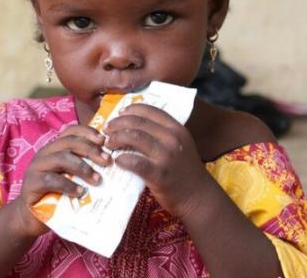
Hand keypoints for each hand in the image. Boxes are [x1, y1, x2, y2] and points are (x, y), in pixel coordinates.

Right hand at [16, 125, 110, 236]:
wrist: (32, 217)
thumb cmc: (57, 195)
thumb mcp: (72, 178)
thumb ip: (85, 168)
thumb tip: (113, 165)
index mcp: (56, 148)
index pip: (72, 131)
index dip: (89, 132)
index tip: (105, 140)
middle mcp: (45, 153)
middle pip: (70, 142)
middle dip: (91, 150)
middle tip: (107, 162)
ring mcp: (36, 167)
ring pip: (61, 158)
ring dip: (82, 168)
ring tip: (97, 180)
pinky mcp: (31, 183)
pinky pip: (50, 180)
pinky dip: (68, 185)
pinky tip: (80, 193)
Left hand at [104, 104, 211, 218]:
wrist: (199, 198)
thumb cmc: (185, 171)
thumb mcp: (180, 145)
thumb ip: (162, 134)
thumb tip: (135, 125)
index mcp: (176, 129)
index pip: (150, 111)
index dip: (131, 109)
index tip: (119, 114)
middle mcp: (172, 139)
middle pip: (138, 122)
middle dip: (118, 123)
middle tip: (107, 129)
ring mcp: (166, 156)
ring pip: (135, 137)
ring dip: (117, 138)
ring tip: (109, 143)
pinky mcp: (159, 175)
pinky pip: (136, 162)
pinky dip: (123, 159)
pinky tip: (117, 160)